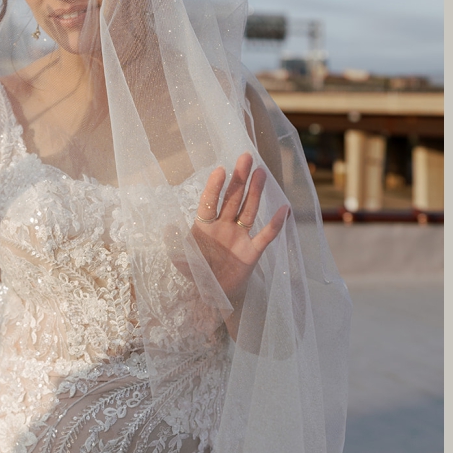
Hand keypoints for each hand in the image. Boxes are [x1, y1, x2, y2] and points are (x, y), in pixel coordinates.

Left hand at [190, 152, 289, 296]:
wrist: (214, 295)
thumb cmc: (197, 275)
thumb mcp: (183, 262)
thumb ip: (176, 246)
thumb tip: (168, 227)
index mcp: (205, 226)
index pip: (210, 202)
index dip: (215, 187)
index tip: (220, 170)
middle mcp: (224, 226)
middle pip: (233, 199)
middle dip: (239, 178)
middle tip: (246, 157)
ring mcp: (240, 237)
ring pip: (249, 210)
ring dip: (256, 192)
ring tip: (261, 173)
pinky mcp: (252, 252)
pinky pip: (266, 236)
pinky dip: (275, 224)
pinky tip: (284, 209)